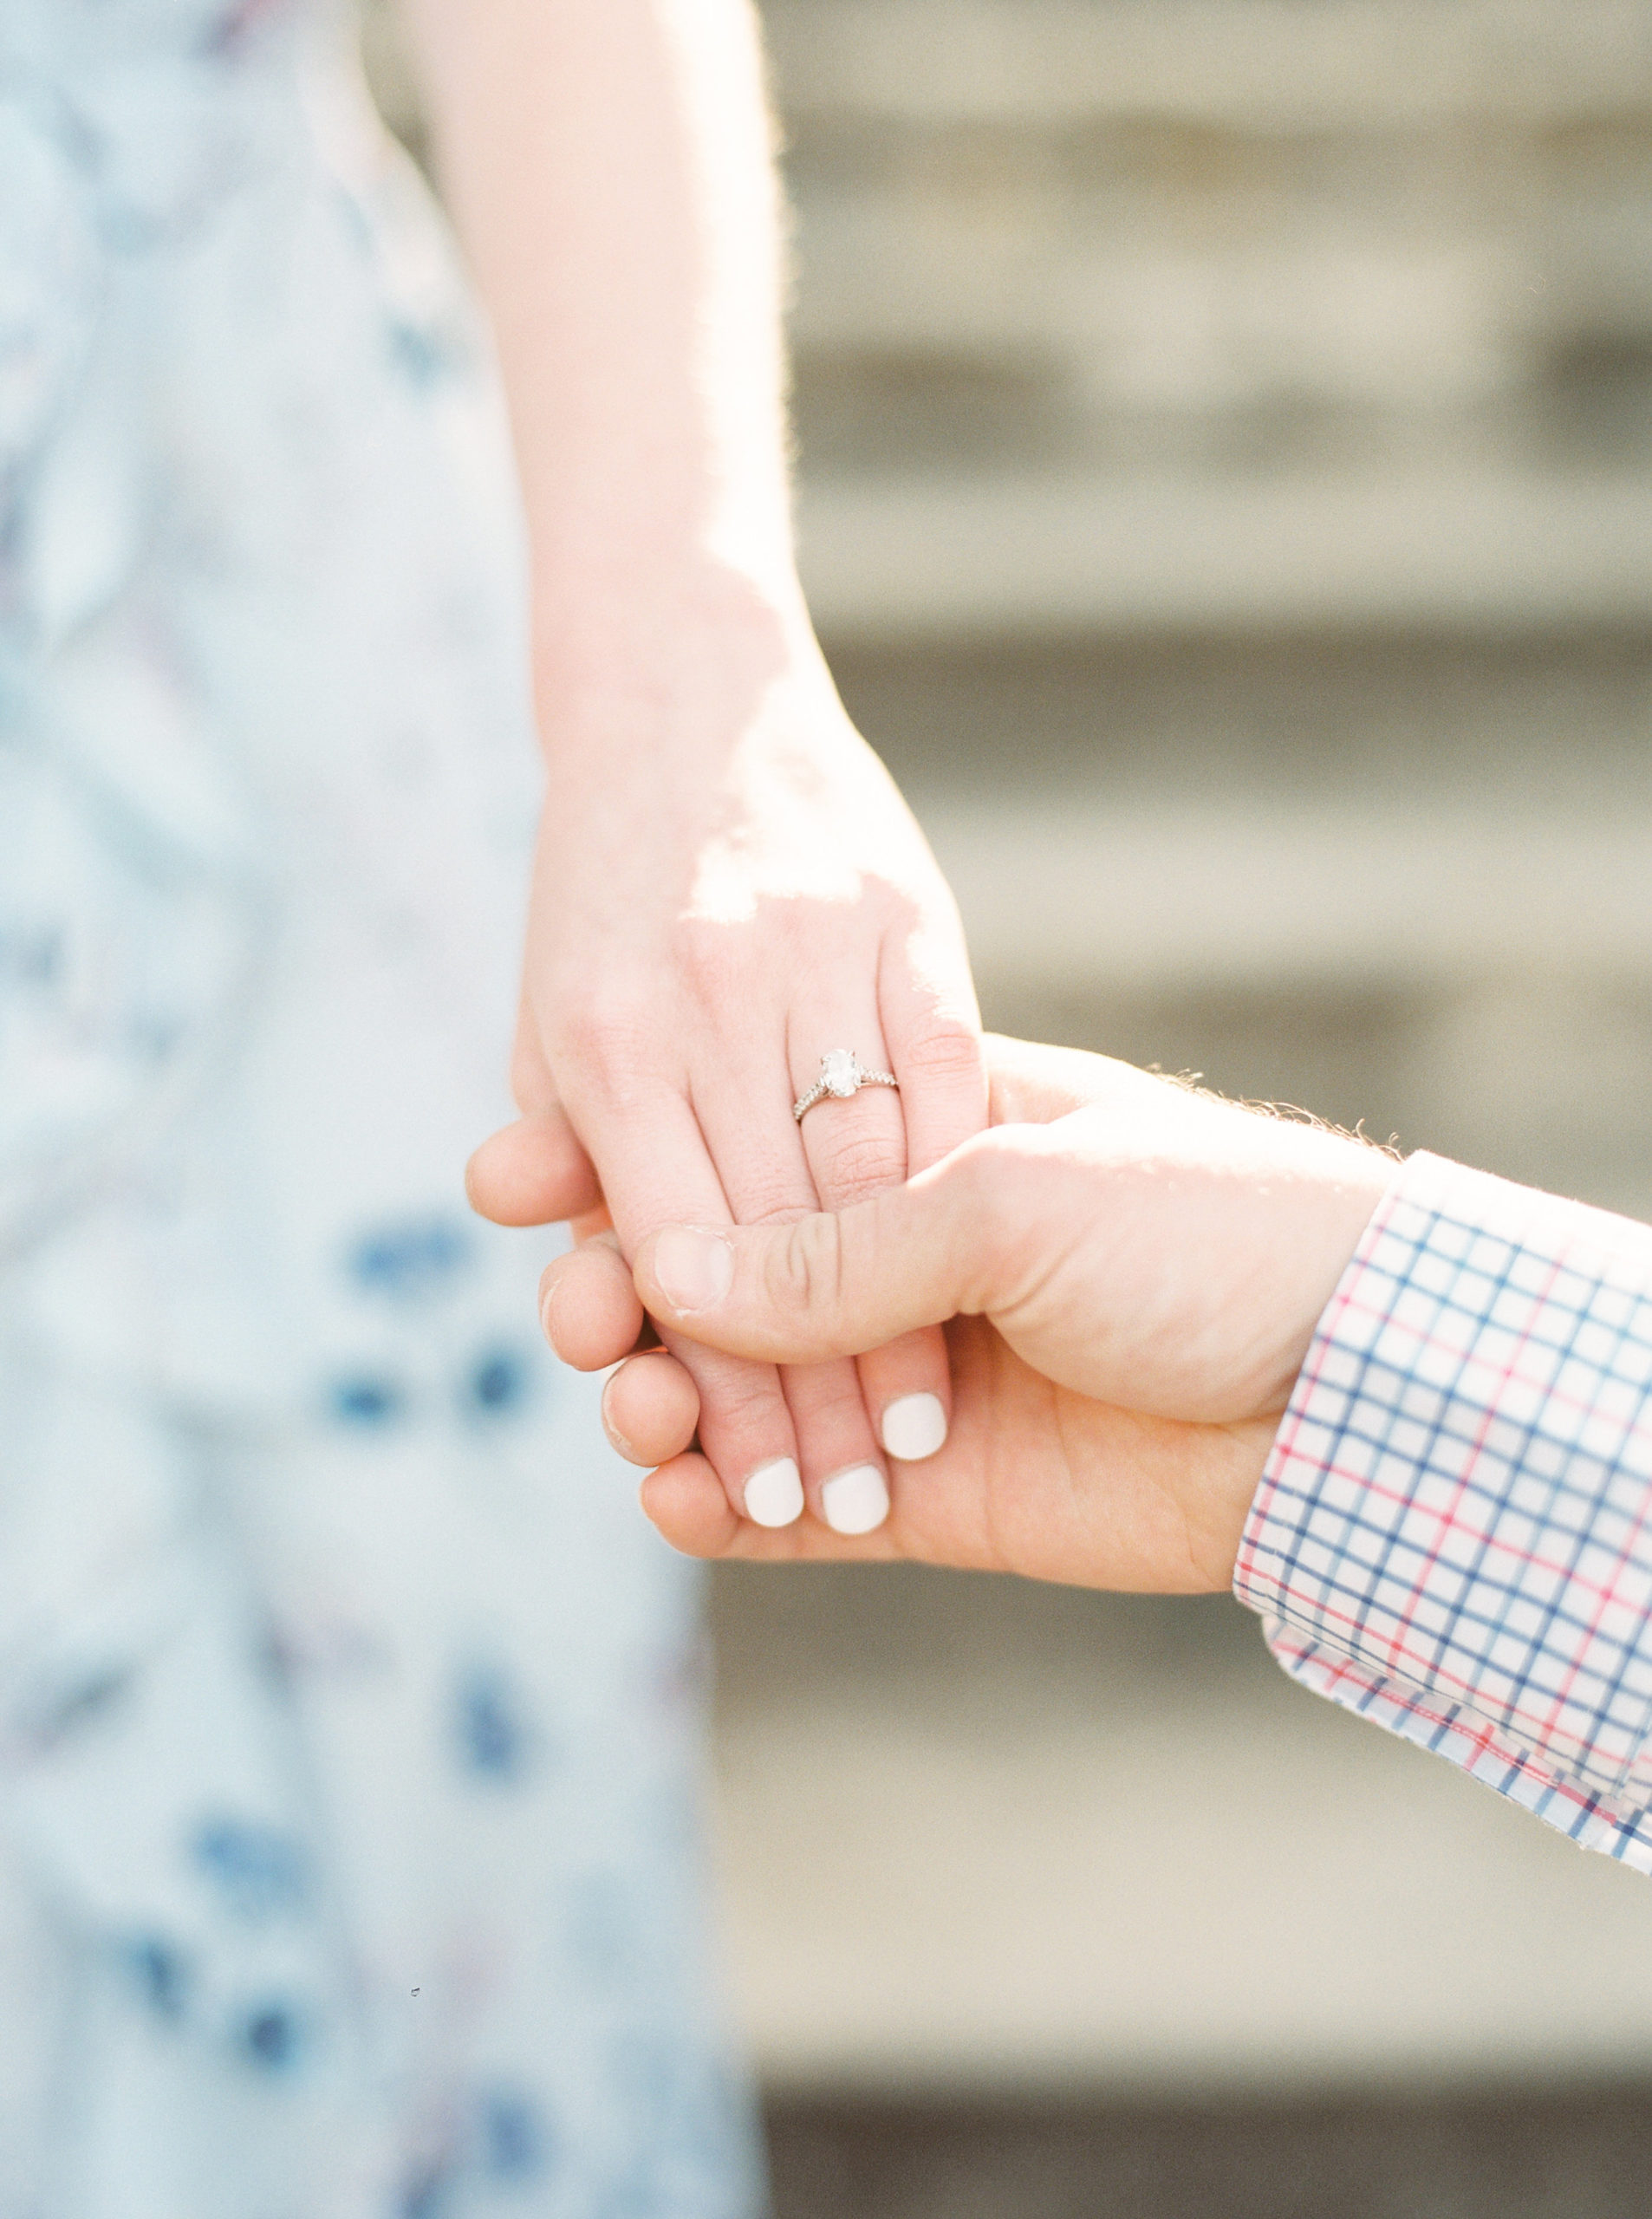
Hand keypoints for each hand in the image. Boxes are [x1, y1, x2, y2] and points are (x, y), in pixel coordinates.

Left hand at [466, 589, 985, 1537]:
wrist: (684, 694)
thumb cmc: (601, 885)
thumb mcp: (557, 1019)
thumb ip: (585, 1152)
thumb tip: (608, 1297)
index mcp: (603, 1039)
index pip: (681, 1260)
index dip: (731, 1391)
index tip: (775, 1493)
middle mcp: (704, 1000)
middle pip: (778, 1239)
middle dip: (813, 1392)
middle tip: (852, 1503)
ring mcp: (817, 954)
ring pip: (871, 1177)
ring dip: (901, 1316)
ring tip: (920, 1432)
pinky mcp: (912, 919)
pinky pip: (945, 1071)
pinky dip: (960, 1189)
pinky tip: (984, 1279)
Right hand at [545, 1036, 1392, 1590]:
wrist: (1349, 1389)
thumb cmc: (1203, 1235)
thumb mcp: (1016, 1193)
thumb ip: (846, 1241)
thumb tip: (675, 1275)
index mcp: (907, 1140)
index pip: (727, 1141)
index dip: (614, 1158)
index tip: (508, 1171)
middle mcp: (888, 1258)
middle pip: (706, 1277)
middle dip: (619, 1293)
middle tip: (574, 1314)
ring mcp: (898, 1380)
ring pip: (731, 1396)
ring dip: (661, 1403)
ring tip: (634, 1413)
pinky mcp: (926, 1499)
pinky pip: (788, 1514)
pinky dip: (718, 1512)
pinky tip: (673, 1501)